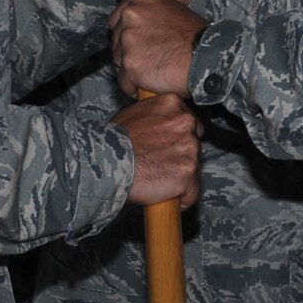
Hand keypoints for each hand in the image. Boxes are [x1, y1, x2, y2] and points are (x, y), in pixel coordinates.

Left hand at [110, 0, 206, 98]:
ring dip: (131, 68)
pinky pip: (123, 80)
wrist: (206, 58)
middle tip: (151, 57)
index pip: (118, 18)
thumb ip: (148, 13)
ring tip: (154, 69)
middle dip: (128, 51)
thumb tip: (135, 23)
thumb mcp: (172, 9)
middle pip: (115, 39)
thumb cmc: (195, 36)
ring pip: (118, 60)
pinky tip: (152, 82)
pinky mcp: (129, 63)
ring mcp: (128, 39)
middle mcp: (130, 14)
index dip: (128, 33)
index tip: (140, 42)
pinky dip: (134, 85)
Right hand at [112, 92, 201, 207]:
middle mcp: (185, 122)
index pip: (190, 125)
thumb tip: (161, 125)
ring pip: (195, 169)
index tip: (168, 150)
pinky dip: (182, 198)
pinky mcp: (188, 171)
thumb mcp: (135, 114)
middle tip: (159, 166)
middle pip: (195, 147)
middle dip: (181, 159)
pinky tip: (164, 193)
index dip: (179, 141)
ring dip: (180, 178)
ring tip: (157, 179)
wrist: (107, 162)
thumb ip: (156, 117)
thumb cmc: (114, 142)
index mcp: (173, 104)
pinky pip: (192, 192)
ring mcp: (190, 147)